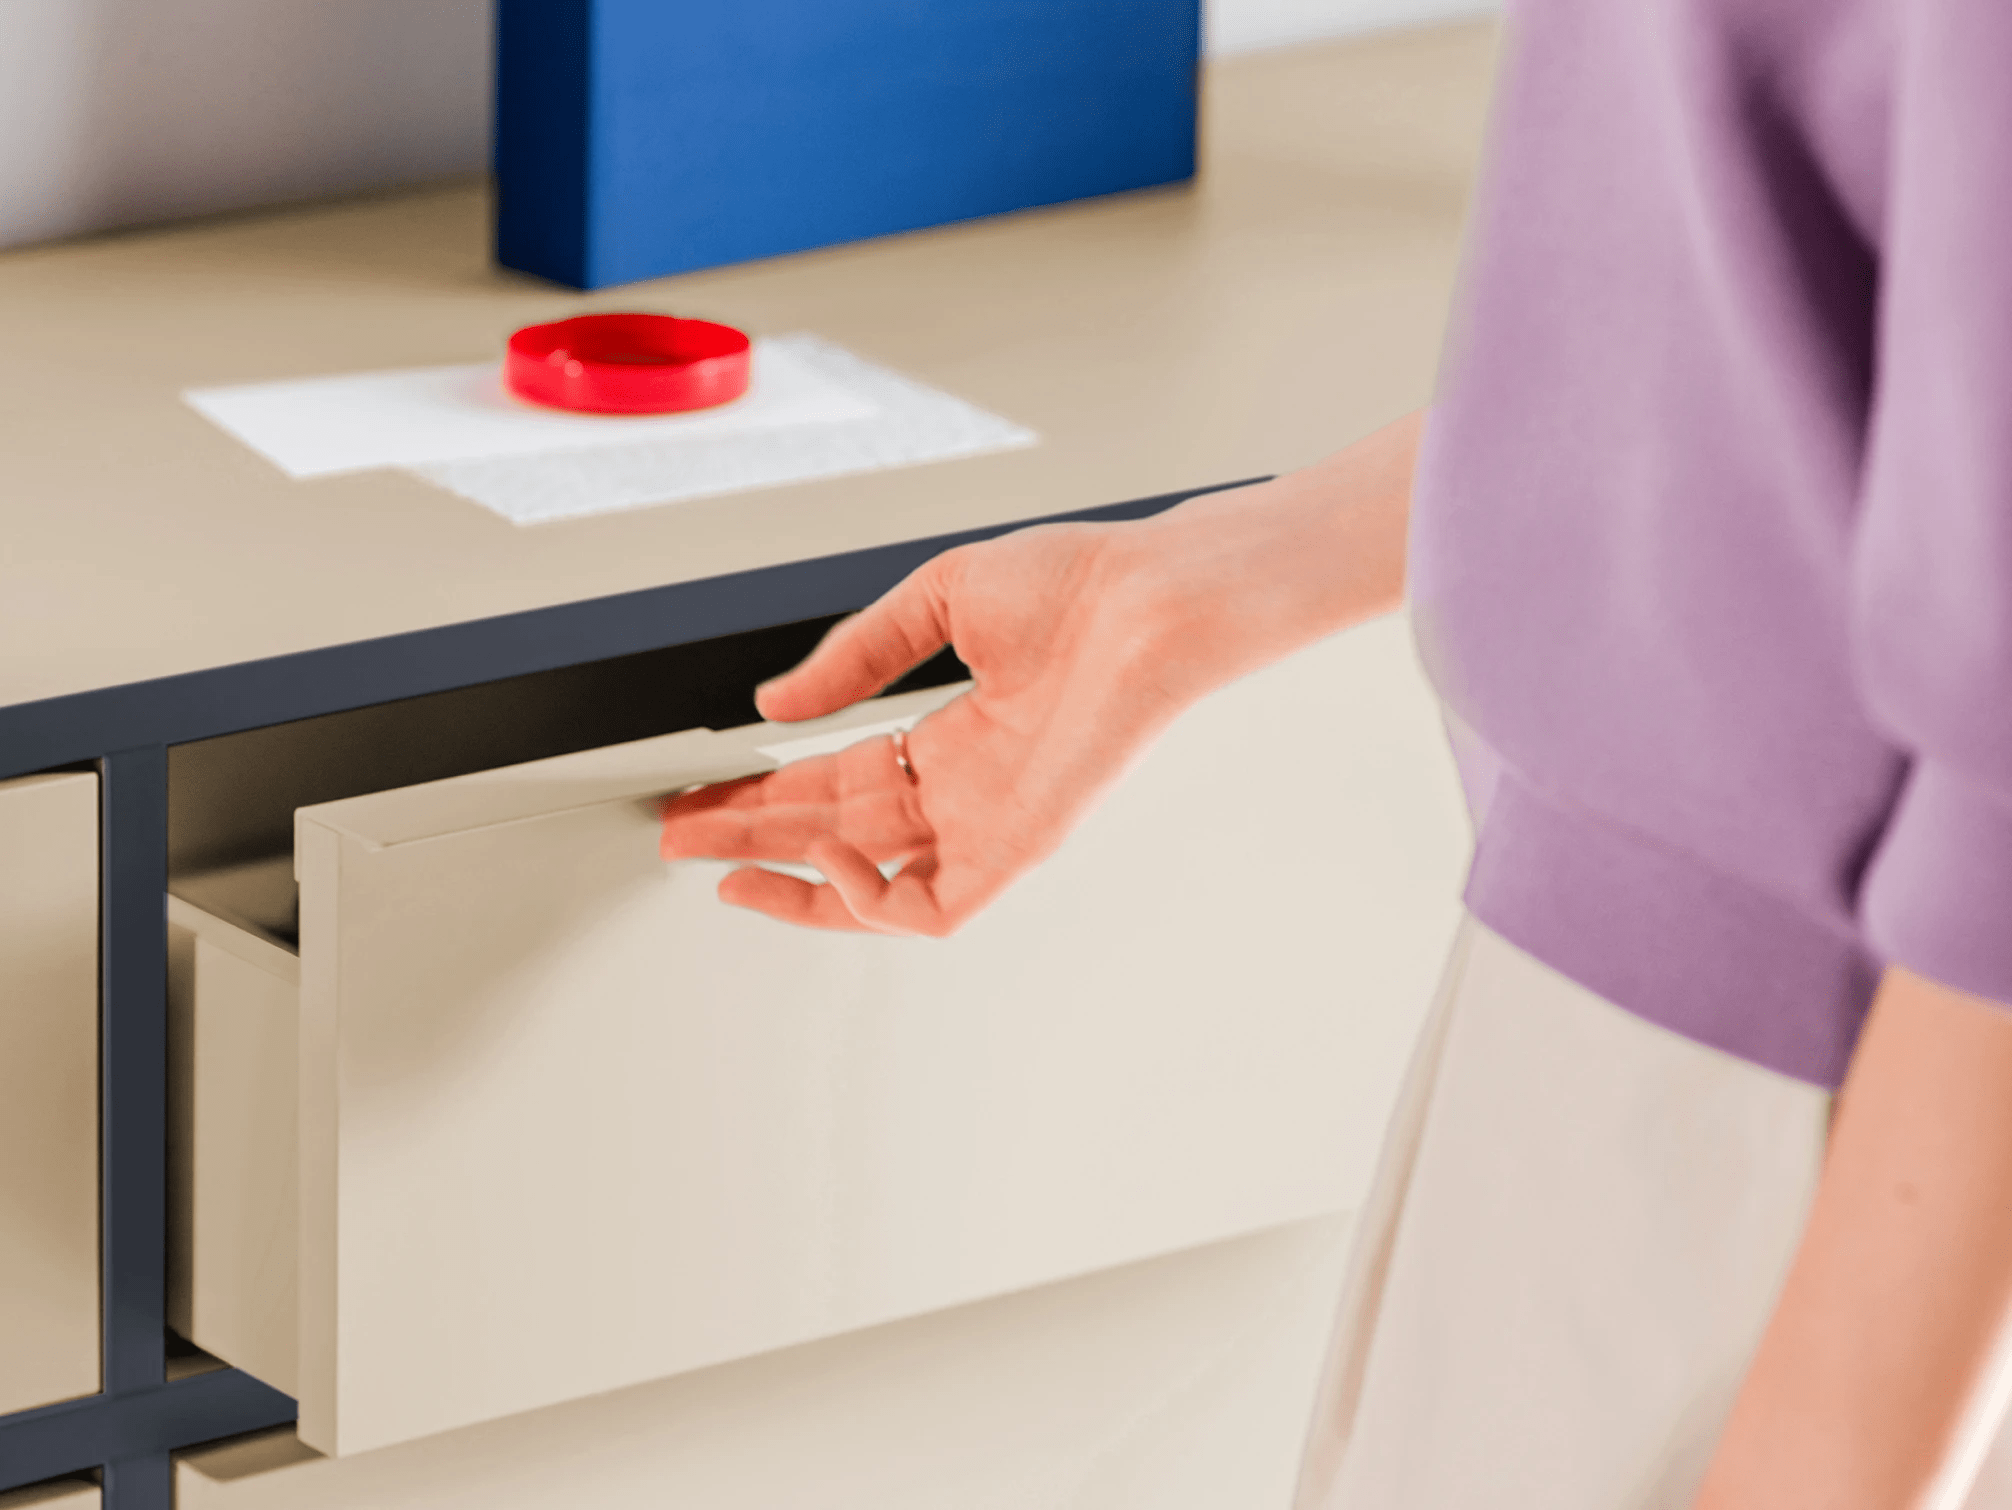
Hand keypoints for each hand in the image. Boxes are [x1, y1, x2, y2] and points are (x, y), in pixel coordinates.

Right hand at [658, 520, 1189, 934]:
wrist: (1148, 595)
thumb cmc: (1078, 585)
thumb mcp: (935, 604)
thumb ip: (855, 660)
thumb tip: (777, 706)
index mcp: (950, 738)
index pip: (836, 784)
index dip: (763, 794)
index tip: (701, 795)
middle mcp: (967, 790)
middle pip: (837, 834)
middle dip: (754, 839)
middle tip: (682, 840)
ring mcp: (991, 824)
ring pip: (874, 886)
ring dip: (793, 884)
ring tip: (725, 872)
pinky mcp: (1020, 847)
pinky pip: (933, 909)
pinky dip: (872, 901)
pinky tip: (825, 860)